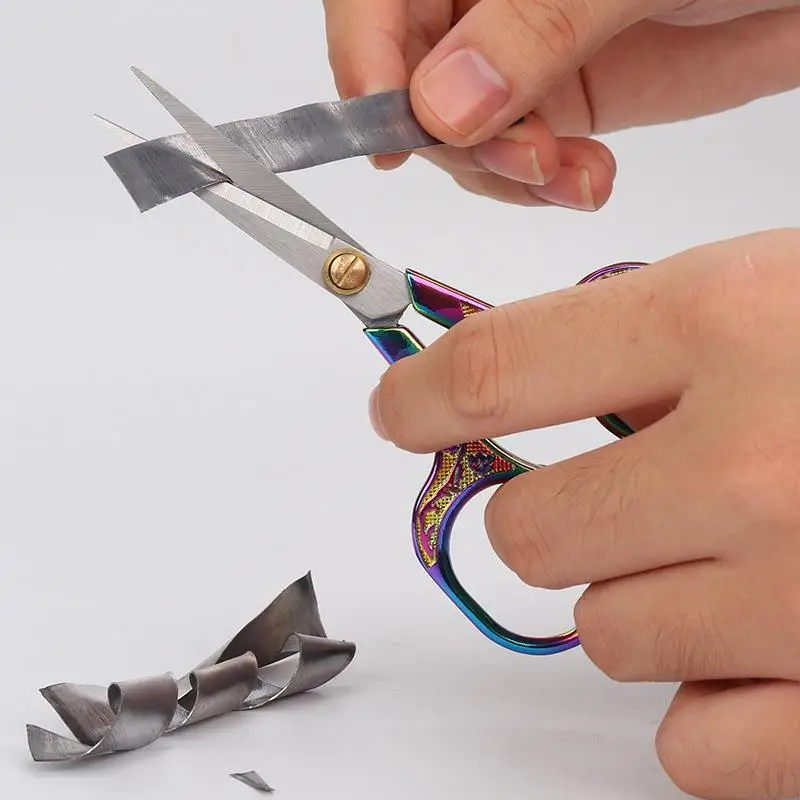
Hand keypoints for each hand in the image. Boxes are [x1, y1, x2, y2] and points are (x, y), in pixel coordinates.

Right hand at [323, 0, 799, 209]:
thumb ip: (535, 25)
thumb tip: (441, 106)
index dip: (366, 62)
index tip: (387, 132)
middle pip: (411, 81)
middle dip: (454, 138)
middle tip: (522, 160)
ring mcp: (525, 53)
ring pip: (461, 136)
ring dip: (500, 174)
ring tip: (565, 177)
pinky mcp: (568, 102)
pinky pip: (518, 160)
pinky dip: (538, 188)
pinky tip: (581, 184)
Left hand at [368, 228, 799, 798]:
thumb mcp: (783, 296)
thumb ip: (649, 347)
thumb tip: (516, 398)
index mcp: (734, 321)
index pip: (498, 369)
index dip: (424, 393)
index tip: (399, 409)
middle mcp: (758, 464)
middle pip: (528, 532)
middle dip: (555, 518)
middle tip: (624, 496)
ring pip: (603, 633)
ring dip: (646, 598)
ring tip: (751, 554)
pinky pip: (685, 743)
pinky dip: (711, 698)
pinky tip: (783, 642)